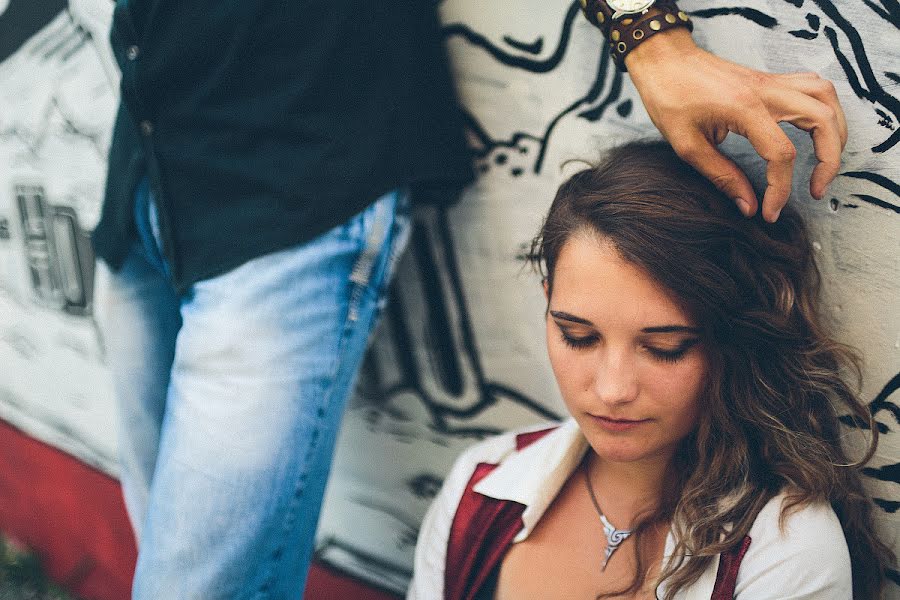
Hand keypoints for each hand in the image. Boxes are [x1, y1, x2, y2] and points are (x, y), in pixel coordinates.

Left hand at [625, 29, 846, 221]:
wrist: (665, 60)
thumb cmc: (669, 98)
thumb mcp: (687, 145)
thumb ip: (721, 176)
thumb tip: (748, 207)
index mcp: (745, 109)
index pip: (781, 154)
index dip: (781, 189)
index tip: (769, 212)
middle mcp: (766, 91)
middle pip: (822, 120)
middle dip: (829, 160)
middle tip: (815, 189)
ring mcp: (771, 81)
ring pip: (826, 97)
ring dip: (835, 131)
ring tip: (825, 161)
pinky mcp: (769, 80)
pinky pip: (813, 86)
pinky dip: (823, 108)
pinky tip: (814, 129)